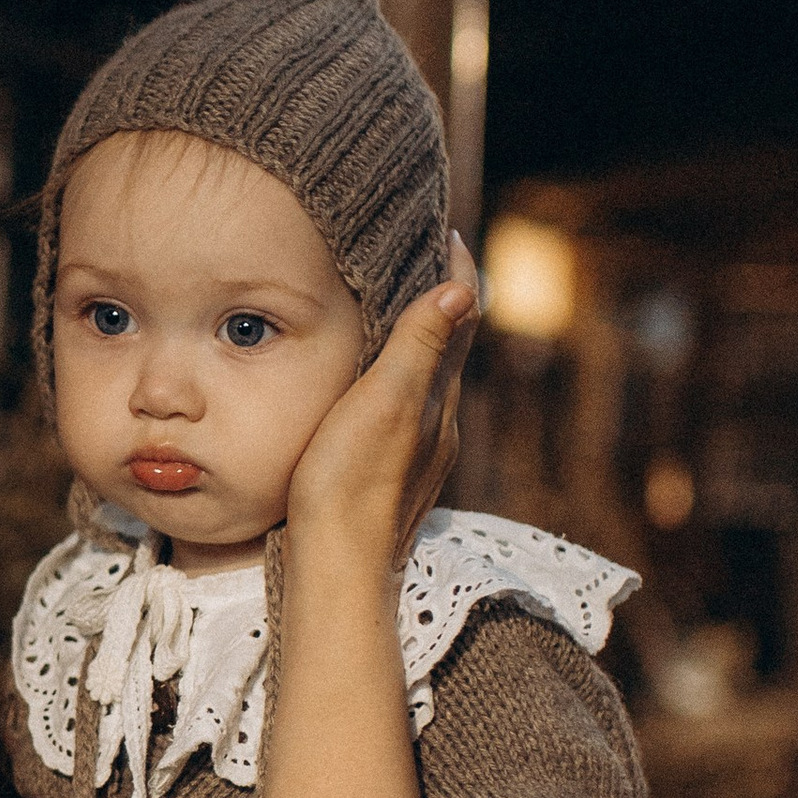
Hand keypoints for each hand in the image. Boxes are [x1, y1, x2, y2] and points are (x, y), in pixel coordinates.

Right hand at [284, 235, 478, 576]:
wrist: (336, 568)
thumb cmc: (350, 484)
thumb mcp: (385, 403)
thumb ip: (420, 347)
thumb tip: (462, 289)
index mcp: (438, 397)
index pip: (460, 317)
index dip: (455, 270)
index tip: (440, 229)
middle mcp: (438, 423)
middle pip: (449, 343)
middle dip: (438, 296)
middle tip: (415, 252)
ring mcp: (418, 452)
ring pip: (429, 377)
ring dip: (420, 335)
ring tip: (394, 302)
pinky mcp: (393, 475)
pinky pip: (406, 408)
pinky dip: (400, 375)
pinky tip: (375, 381)